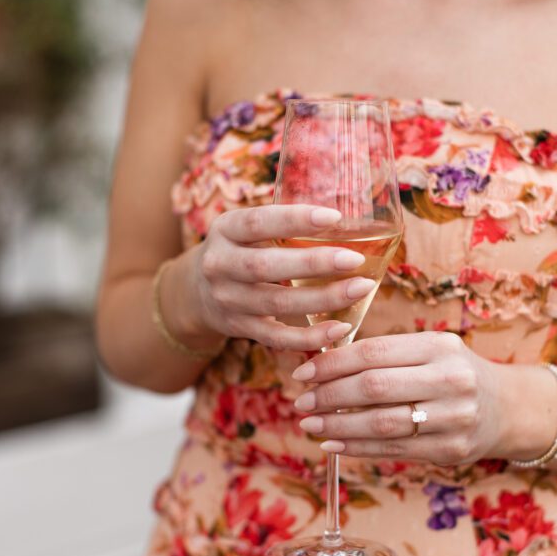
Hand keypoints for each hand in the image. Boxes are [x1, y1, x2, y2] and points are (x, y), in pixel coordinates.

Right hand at [177, 204, 375, 350]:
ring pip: (276, 303)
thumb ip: (280, 224)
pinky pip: (277, 337)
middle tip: (355, 259)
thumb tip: (345, 219)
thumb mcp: (245, 229)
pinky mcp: (239, 328)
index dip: (295, 219)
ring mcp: (228, 300)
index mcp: (225, 229)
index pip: (257, 222)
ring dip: (322, 298)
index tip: (334, 218)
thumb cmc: (240, 250)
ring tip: (360, 289)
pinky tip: (339, 327)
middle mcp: (220, 264)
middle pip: (266, 266)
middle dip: (314, 263)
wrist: (196, 291)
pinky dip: (309, 337)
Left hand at [290, 332, 509, 464]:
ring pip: (382, 424)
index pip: (373, 353)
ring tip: (311, 425)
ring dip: (338, 426)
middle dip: (329, 396)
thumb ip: (385, 355)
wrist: (506, 408)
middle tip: (301, 402)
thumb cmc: (453, 373)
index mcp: (440, 346)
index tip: (303, 373)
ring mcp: (455, 417)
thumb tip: (322, 365)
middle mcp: (451, 379)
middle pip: (374, 388)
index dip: (331, 364)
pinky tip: (334, 444)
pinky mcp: (452, 450)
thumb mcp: (430, 350)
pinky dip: (358, 448)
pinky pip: (395, 450)